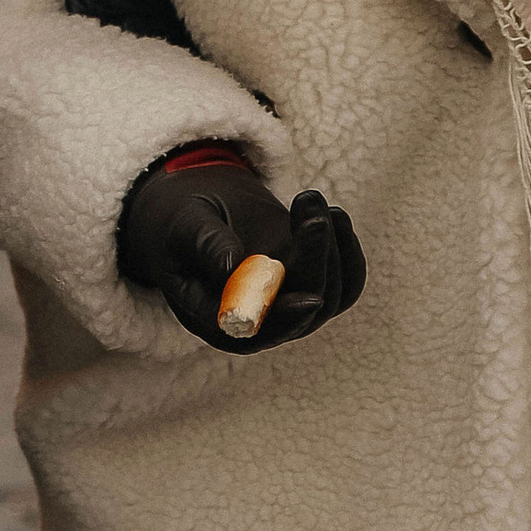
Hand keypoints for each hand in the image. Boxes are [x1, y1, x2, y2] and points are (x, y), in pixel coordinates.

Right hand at [118, 158, 365, 356]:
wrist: (204, 211)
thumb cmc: (184, 222)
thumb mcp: (186, 226)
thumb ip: (206, 244)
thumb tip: (233, 266)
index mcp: (218, 320)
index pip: (258, 332)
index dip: (286, 319)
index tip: (309, 297)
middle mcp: (260, 322)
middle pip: (303, 310)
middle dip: (314, 259)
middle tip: (310, 208)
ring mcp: (290, 304)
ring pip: (332, 294)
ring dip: (330, 245)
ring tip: (309, 198)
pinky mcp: (311, 282)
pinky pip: (346, 280)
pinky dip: (346, 247)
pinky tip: (331, 214)